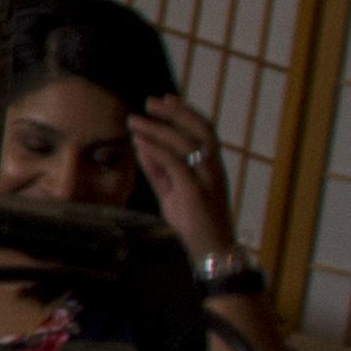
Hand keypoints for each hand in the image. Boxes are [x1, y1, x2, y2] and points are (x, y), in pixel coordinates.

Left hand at [126, 95, 251, 273]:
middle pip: (201, 130)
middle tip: (150, 102)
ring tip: (136, 120)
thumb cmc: (194, 224)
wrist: (211, 251)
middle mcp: (214, 169)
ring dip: (159, 129)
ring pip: (186, 144)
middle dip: (175, 112)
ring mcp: (207, 180)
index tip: (166, 99)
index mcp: (213, 167)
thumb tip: (142, 147)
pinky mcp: (194, 193)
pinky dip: (157, 151)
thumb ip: (160, 171)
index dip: (186, 112)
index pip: (204, 131)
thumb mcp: (172, 193)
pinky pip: (176, 165)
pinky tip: (140, 143)